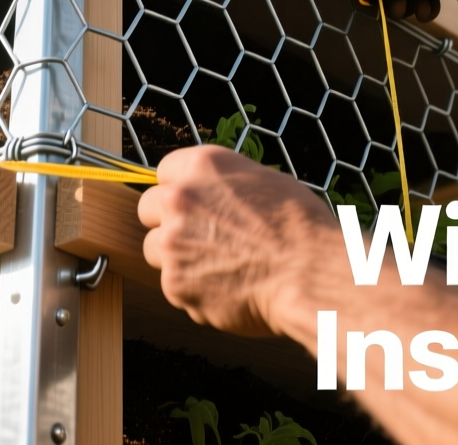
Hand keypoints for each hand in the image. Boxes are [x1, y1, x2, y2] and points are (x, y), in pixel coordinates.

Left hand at [138, 145, 338, 336]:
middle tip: (199, 237)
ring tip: (219, 266)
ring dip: (178, 257)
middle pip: (148, 208)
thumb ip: (224, 186)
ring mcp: (173, 243)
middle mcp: (180, 199)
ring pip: (156, 249)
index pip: (165, 171)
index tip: (193, 205)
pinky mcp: (175, 284)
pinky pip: (175, 286)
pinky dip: (195, 290)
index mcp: (203, 166)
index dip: (180, 189)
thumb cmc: (300, 228)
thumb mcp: (264, 182)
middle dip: (167, 221)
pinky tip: (229, 289)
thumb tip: (213, 195)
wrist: (309, 275)